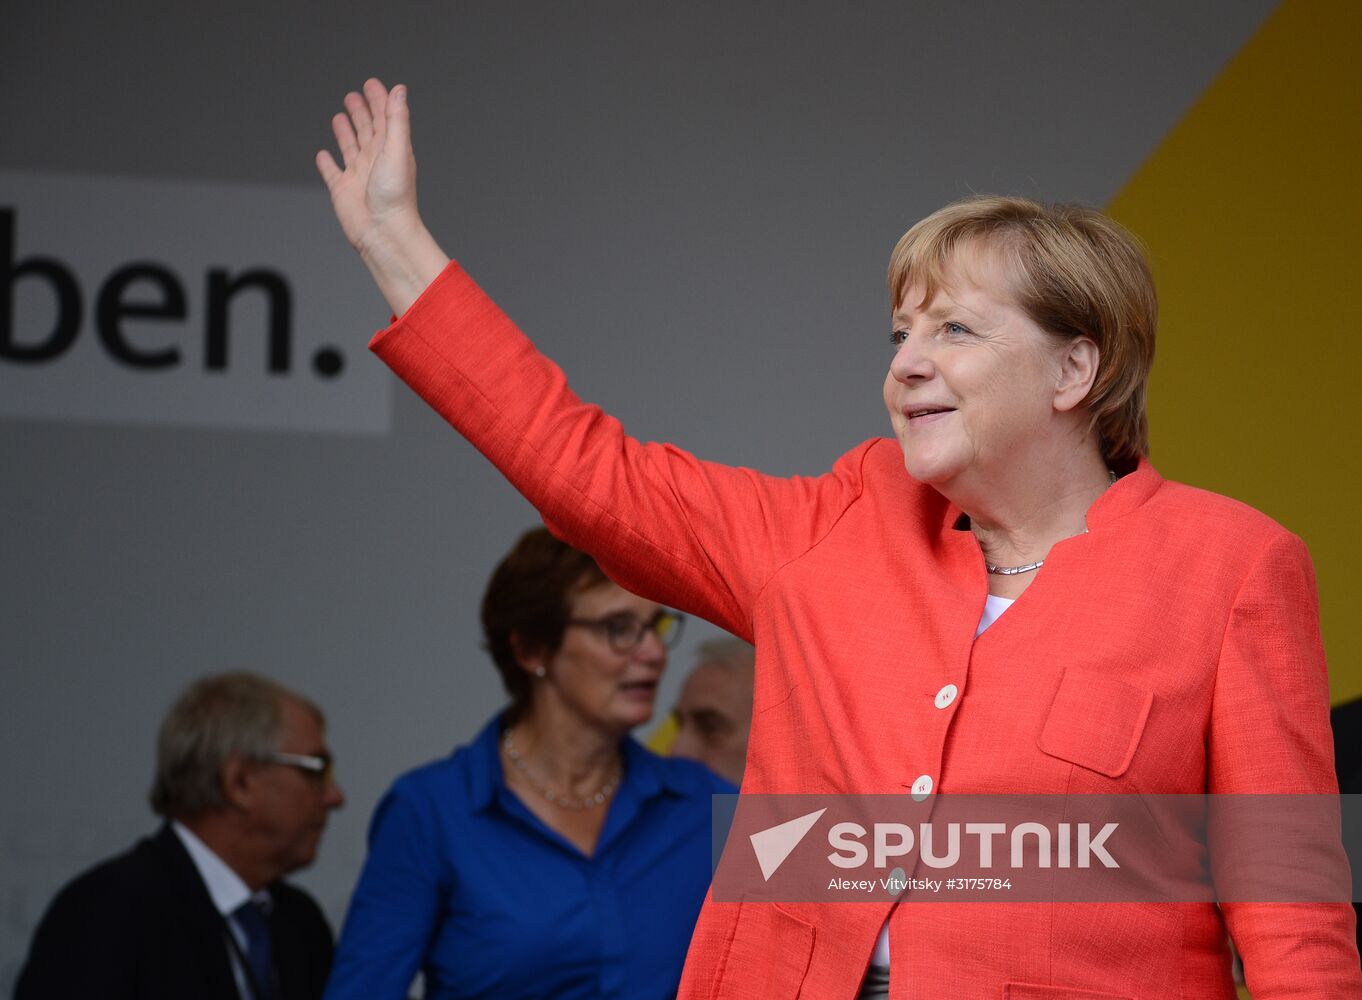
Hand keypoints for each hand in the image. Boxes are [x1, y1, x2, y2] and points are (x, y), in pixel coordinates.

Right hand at [317, 79, 447, 314]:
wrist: (383, 232)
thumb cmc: (394, 196)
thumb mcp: (398, 150)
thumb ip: (397, 119)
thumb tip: (399, 90)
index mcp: (391, 149)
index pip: (384, 118)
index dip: (378, 100)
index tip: (371, 84)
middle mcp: (375, 160)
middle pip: (367, 129)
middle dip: (361, 111)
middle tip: (354, 95)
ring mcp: (358, 175)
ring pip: (350, 146)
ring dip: (345, 131)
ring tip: (340, 117)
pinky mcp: (342, 190)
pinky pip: (332, 172)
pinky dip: (327, 163)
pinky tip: (323, 155)